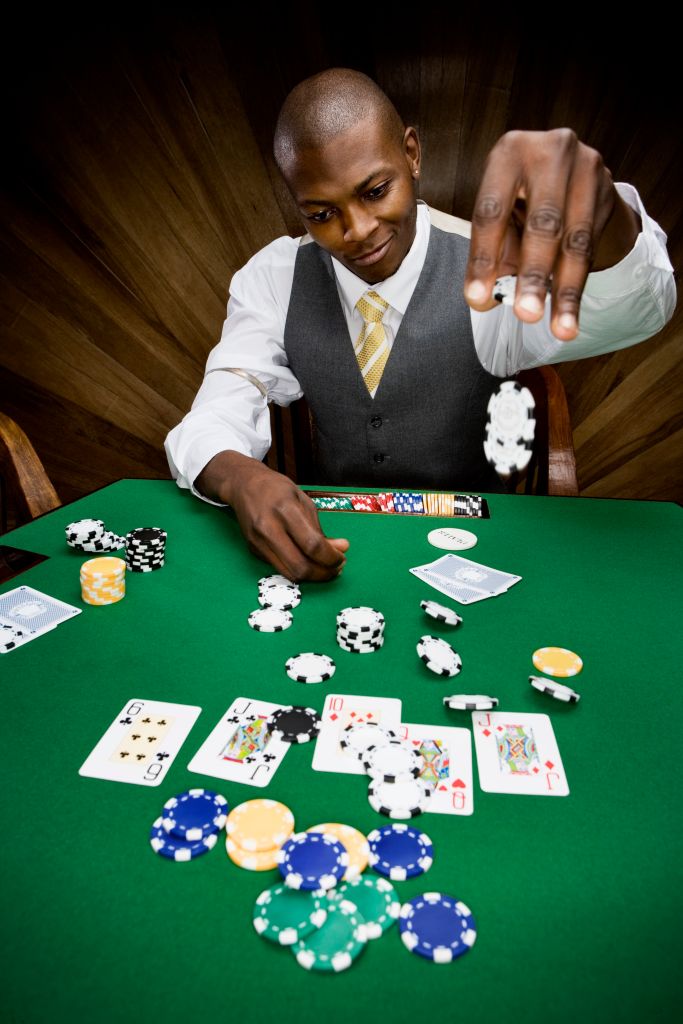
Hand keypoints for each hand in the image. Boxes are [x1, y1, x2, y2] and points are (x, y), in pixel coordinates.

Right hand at [196, 451, 348, 581]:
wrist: (244, 486)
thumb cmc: (277, 489)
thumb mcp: (304, 501)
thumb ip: (320, 528)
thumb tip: (341, 549)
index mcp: (285, 510)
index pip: (312, 545)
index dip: (331, 557)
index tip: (341, 557)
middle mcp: (269, 528)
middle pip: (300, 566)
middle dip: (324, 573)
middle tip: (336, 568)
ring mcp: (259, 542)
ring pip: (290, 573)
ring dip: (312, 576)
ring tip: (325, 567)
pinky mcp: (254, 550)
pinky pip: (281, 568)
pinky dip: (298, 569)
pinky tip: (307, 561)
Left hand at [464, 128, 639, 340]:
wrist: (569, 174)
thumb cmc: (520, 197)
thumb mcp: (500, 217)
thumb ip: (492, 254)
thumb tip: (484, 299)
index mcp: (509, 153)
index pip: (492, 211)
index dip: (484, 258)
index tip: (478, 298)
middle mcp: (552, 152)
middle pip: (543, 223)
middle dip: (533, 275)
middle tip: (526, 315)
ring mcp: (587, 168)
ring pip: (575, 241)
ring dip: (564, 291)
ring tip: (559, 329)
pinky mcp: (608, 191)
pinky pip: (591, 247)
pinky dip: (577, 286)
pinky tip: (569, 316)